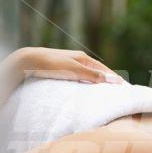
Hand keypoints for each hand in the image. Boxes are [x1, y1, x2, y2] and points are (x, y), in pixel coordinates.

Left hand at [6, 47, 125, 83]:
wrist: (26, 62)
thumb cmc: (49, 64)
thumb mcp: (73, 70)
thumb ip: (92, 75)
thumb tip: (113, 80)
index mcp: (83, 58)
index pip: (104, 69)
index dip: (114, 78)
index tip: (125, 88)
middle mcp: (78, 60)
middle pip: (98, 72)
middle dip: (108, 81)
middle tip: (119, 93)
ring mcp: (70, 65)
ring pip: (88, 76)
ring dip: (97, 84)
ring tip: (106, 95)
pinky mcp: (62, 71)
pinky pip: (79, 78)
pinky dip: (87, 84)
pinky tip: (87, 91)